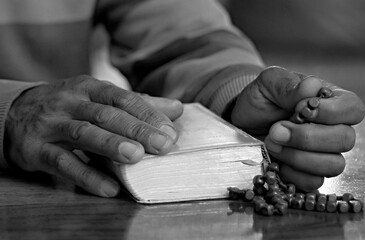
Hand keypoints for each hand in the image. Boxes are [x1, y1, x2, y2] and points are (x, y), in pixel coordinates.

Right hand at [5, 75, 182, 196]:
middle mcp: (69, 102)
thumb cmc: (69, 106)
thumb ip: (138, 105)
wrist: (15, 112)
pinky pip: (62, 163)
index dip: (147, 114)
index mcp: (89, 87)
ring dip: (110, 145)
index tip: (170, 131)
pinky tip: (109, 188)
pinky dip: (86, 176)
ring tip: (136, 157)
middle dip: (136, 130)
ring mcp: (51, 125)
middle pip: (106, 115)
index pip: (122, 98)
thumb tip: (177, 108)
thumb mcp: (99, 99)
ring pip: (83, 134)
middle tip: (162, 145)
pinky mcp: (35, 150)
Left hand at [230, 67, 364, 190]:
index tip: (298, 110)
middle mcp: (333, 129)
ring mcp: (323, 154)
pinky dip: (290, 173)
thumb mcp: (269, 84)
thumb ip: (289, 84)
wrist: (243, 122)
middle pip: (344, 140)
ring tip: (271, 143)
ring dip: (297, 156)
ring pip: (332, 165)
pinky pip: (312, 182)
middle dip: (306, 137)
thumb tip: (311, 86)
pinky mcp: (308, 174)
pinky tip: (274, 159)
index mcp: (331, 102)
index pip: (352, 109)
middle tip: (275, 129)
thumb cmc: (262, 100)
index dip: (329, 113)